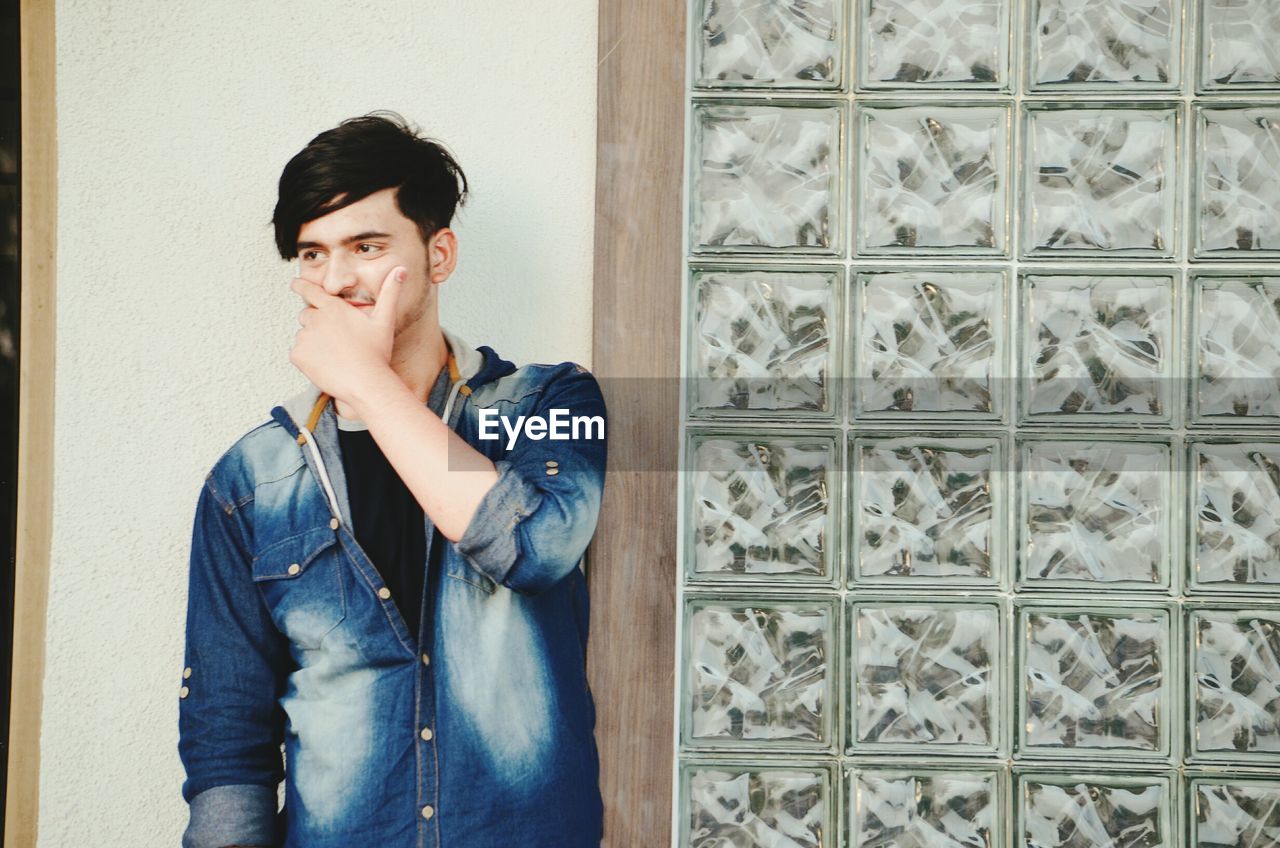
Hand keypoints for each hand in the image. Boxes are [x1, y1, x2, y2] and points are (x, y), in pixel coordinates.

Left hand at [289, 265, 404, 402]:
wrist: (365, 383)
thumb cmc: (376, 353)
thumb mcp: (385, 320)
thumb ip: (390, 292)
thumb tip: (401, 270)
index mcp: (333, 308)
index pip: (310, 291)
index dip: (301, 286)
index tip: (294, 283)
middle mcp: (315, 319)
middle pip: (307, 315)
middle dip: (317, 324)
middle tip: (336, 340)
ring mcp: (304, 337)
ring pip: (304, 336)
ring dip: (314, 342)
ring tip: (335, 355)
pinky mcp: (298, 355)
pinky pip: (298, 353)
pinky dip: (308, 359)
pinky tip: (326, 365)